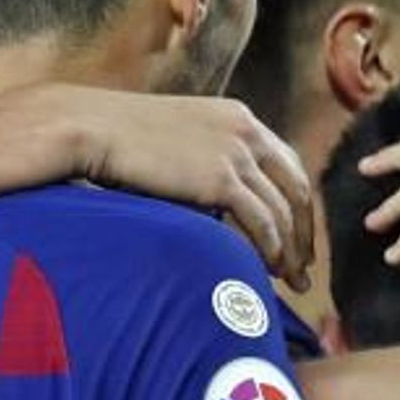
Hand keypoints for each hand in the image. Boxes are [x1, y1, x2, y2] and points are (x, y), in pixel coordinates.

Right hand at [33, 88, 316, 288]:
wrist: (94, 128)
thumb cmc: (121, 140)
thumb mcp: (177, 140)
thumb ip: (205, 160)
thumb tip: (212, 198)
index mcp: (239, 118)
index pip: (287, 164)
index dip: (297, 203)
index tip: (297, 235)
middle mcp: (247, 132)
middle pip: (297, 188)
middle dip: (305, 232)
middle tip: (305, 267)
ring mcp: (237, 154)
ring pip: (284, 211)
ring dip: (291, 250)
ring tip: (291, 281)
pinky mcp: (223, 179)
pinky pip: (263, 223)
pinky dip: (271, 250)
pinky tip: (268, 271)